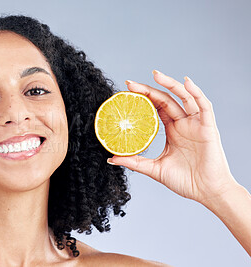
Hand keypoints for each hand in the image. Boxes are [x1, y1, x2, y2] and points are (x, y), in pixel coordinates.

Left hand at [107, 70, 238, 204]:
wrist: (207, 192)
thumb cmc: (185, 181)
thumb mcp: (154, 169)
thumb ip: (135, 162)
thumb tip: (111, 159)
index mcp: (172, 130)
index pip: (155, 108)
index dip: (142, 98)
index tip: (125, 91)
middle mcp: (183, 124)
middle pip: (165, 99)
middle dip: (148, 89)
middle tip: (129, 83)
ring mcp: (196, 124)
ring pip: (184, 97)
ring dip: (171, 84)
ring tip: (155, 74)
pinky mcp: (208, 127)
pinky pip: (204, 106)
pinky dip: (196, 92)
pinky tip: (186, 82)